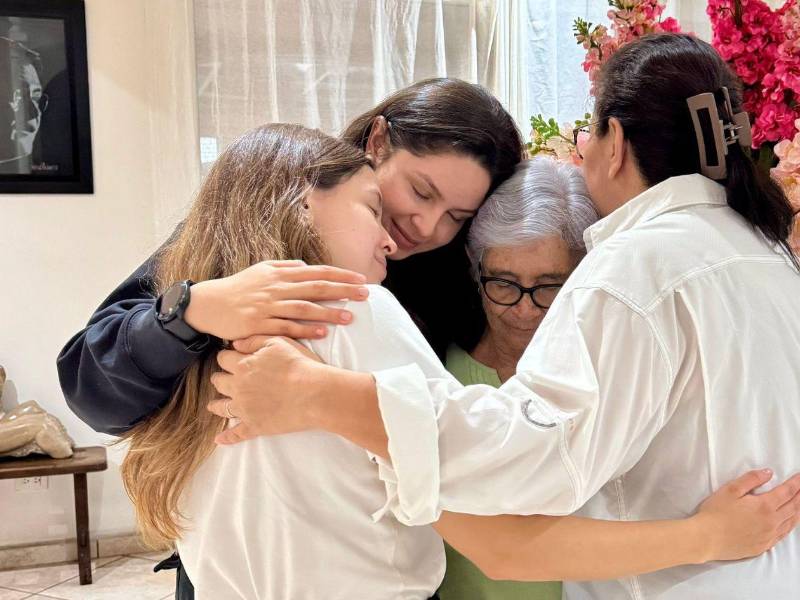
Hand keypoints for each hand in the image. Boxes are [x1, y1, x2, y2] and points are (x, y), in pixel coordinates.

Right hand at [183, 260, 368, 339]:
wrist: (209, 304)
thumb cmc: (238, 287)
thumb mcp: (261, 270)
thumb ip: (285, 267)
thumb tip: (306, 265)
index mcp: (280, 274)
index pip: (317, 272)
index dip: (340, 275)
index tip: (360, 279)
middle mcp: (276, 288)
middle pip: (316, 287)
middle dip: (343, 291)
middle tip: (365, 295)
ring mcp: (268, 307)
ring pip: (304, 308)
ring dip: (329, 313)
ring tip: (349, 317)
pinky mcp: (259, 325)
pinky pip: (287, 328)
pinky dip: (306, 330)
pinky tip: (322, 333)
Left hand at [207, 337, 324, 444]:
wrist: (314, 393)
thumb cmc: (299, 365)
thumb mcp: (278, 342)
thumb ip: (254, 341)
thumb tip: (235, 344)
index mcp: (243, 365)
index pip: (223, 358)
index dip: (225, 357)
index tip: (228, 358)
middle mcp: (239, 387)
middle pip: (219, 381)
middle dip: (219, 378)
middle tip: (222, 378)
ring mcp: (245, 408)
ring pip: (222, 407)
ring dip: (216, 405)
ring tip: (213, 405)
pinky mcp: (255, 426)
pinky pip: (236, 433)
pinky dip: (227, 437)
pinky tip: (219, 439)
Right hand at [694, 469, 799, 561]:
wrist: (706, 539)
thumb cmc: (715, 513)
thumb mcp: (730, 490)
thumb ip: (751, 480)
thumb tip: (768, 473)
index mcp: (764, 506)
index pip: (786, 492)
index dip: (796, 483)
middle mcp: (771, 522)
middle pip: (793, 507)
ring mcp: (768, 536)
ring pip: (791, 522)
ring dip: (799, 512)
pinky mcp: (763, 546)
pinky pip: (783, 535)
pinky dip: (790, 526)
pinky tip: (790, 524)